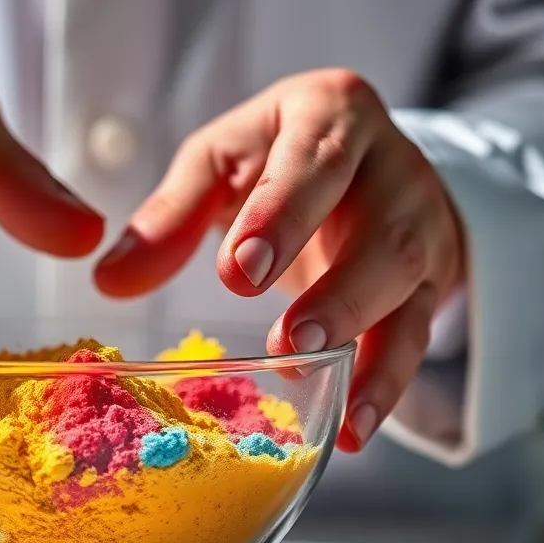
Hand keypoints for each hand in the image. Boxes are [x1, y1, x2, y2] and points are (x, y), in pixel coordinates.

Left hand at [94, 69, 465, 450]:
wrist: (364, 161)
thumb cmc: (278, 156)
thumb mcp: (221, 162)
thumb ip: (172, 213)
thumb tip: (110, 280)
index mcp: (332, 115)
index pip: (315, 160)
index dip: (282, 214)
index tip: (241, 270)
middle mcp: (394, 166)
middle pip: (383, 231)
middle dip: (339, 291)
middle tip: (288, 342)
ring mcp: (423, 224)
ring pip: (410, 286)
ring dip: (366, 345)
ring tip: (310, 384)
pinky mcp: (433, 279)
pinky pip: (419, 333)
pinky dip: (387, 383)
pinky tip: (353, 427)